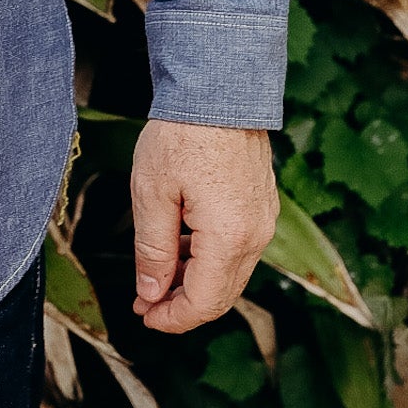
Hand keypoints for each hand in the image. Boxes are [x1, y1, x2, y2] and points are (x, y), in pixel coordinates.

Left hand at [130, 120, 278, 333]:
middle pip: (221, 294)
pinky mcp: (263, 204)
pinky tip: (181, 244)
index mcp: (229, 238)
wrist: (218, 89)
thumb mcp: (152, 193)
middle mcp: (256, 236)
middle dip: (182, 304)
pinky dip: (210, 257)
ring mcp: (264, 219)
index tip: (143, 315)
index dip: (172, 318)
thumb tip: (151, 292)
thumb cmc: (181, 134)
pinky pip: (238, 247)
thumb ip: (153, 250)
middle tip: (144, 300)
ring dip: (195, 281)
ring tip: (156, 272)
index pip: (204, 303)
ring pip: (231, 272)